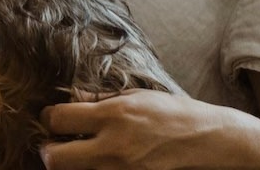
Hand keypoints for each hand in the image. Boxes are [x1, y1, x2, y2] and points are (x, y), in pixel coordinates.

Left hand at [40, 89, 236, 168]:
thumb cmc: (174, 114)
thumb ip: (100, 100)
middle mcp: (113, 147)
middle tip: (57, 145)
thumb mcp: (136, 96)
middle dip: (49, 151)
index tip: (53, 119)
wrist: (210, 141)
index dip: (49, 119)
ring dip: (71, 165)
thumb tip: (71, 99)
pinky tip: (101, 162)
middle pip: (54, 159)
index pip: (57, 120)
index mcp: (113, 116)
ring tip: (81, 153)